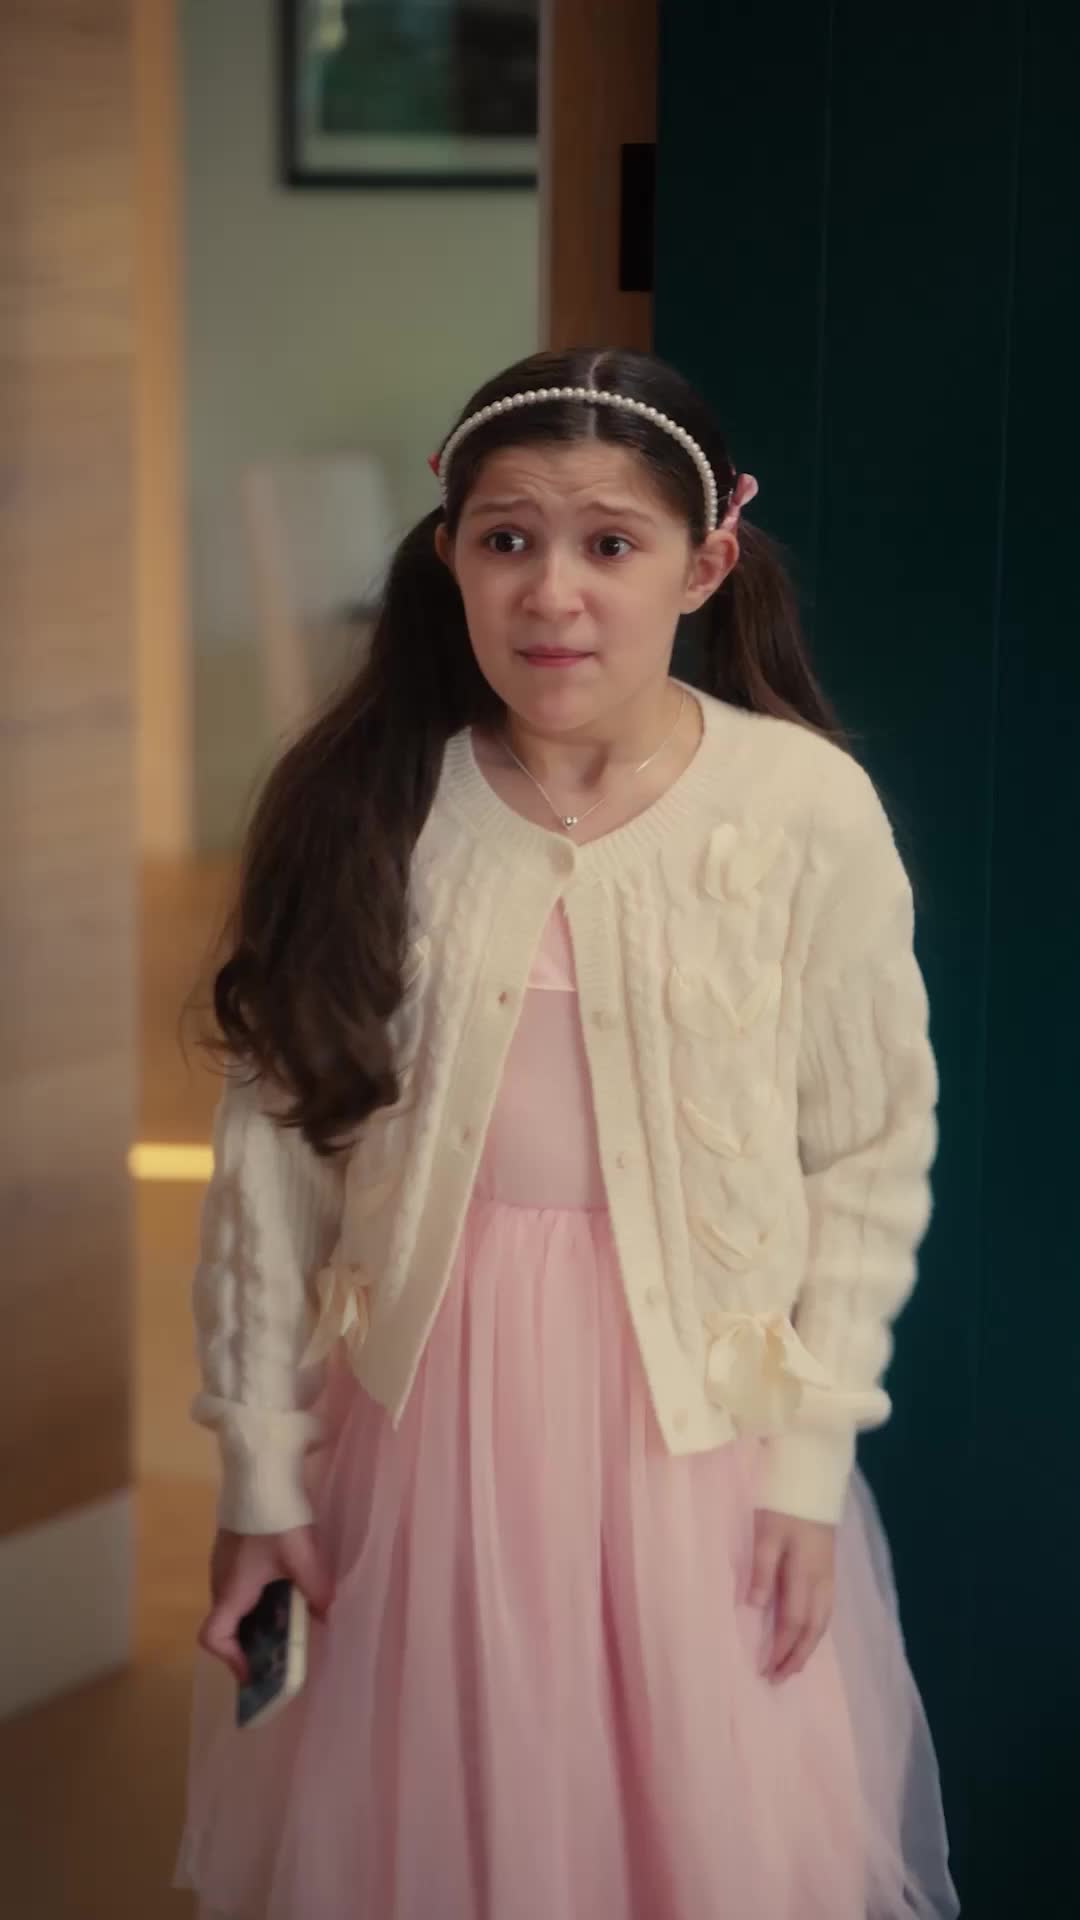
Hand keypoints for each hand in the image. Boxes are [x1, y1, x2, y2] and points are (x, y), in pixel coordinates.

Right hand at [198, 1524, 334, 1682]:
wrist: (259, 1469)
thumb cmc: (275, 1518)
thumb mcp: (302, 1556)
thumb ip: (317, 1590)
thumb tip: (328, 1615)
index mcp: (231, 1589)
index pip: (213, 1637)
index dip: (232, 1660)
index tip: (256, 1668)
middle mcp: (220, 1578)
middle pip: (226, 1623)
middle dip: (251, 1642)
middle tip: (282, 1647)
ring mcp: (223, 1559)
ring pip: (234, 1601)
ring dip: (256, 1616)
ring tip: (290, 1616)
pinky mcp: (231, 1544)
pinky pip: (239, 1581)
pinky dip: (257, 1594)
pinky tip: (285, 1582)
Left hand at [749, 1508, 835, 1683]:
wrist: (813, 1477)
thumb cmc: (783, 1504)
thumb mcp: (767, 1533)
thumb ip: (762, 1569)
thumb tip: (755, 1608)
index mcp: (804, 1573)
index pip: (794, 1622)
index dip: (781, 1648)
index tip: (766, 1670)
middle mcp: (822, 1581)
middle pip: (813, 1629)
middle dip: (796, 1656)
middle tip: (779, 1679)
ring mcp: (829, 1575)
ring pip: (823, 1622)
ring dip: (808, 1647)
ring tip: (792, 1665)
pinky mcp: (829, 1569)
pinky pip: (826, 1610)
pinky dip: (816, 1629)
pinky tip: (808, 1634)